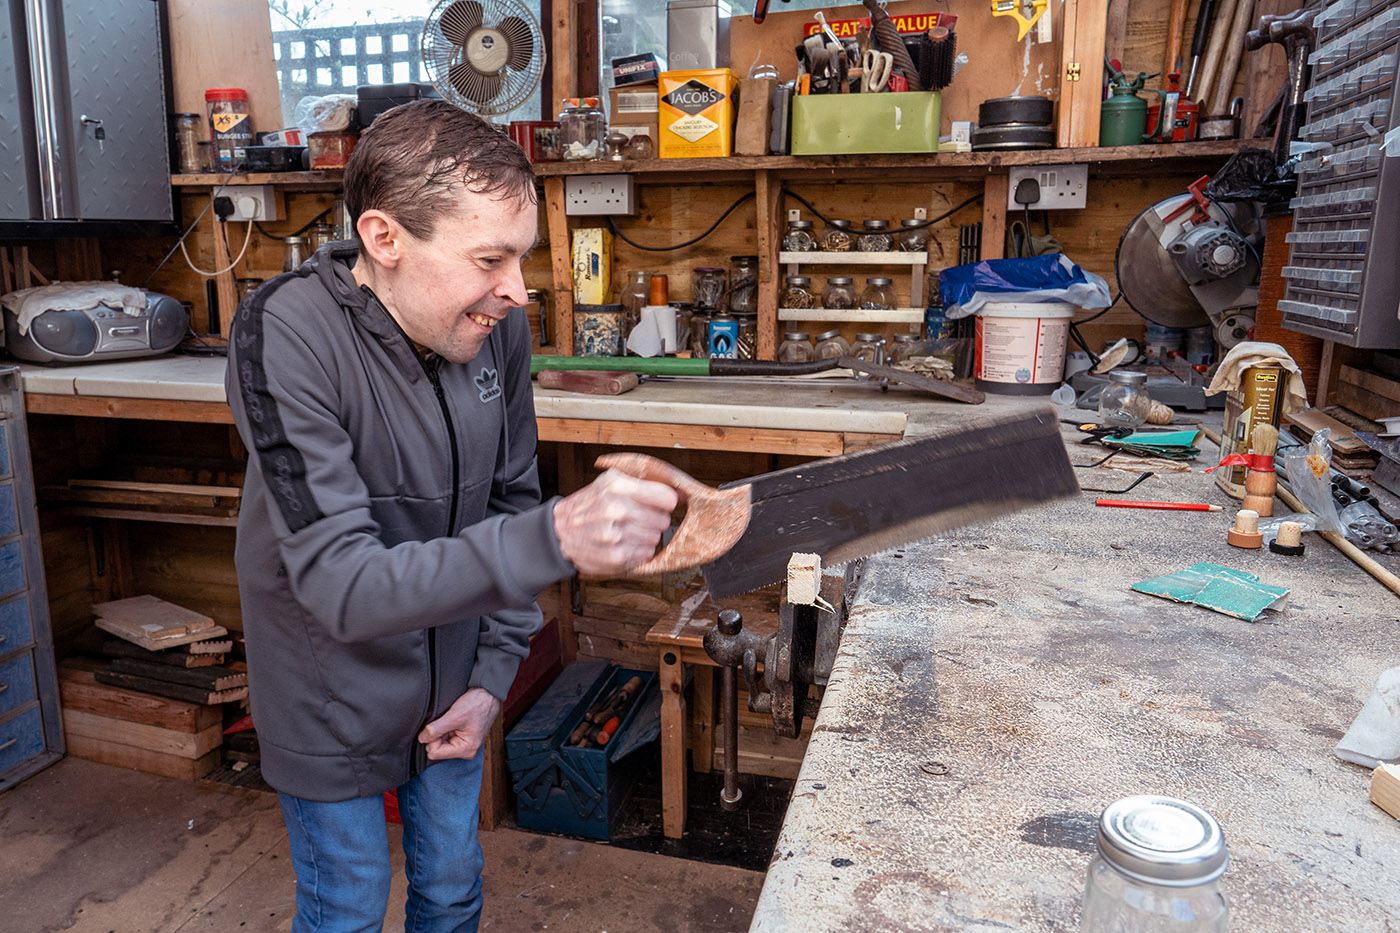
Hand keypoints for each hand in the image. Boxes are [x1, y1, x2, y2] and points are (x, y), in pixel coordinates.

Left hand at [418, 687, 501, 760]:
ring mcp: (464, 745)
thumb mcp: (454, 716)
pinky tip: (454, 721)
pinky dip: (445, 729)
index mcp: (466, 750)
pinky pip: (445, 738)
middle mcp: (466, 751)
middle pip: (437, 749)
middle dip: (438, 735)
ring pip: (440, 743)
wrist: (488, 694)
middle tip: (449, 722)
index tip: (442, 726)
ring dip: (442, 731)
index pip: (435, 753)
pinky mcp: (462, 739)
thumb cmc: (478, 704)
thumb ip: (435, 729)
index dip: (433, 738)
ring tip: (453, 720)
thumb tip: (422, 738)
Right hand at [553, 468, 678, 575]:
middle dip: (654, 519)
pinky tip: (623, 543)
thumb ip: (646, 484)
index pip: (666, 498)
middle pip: (663, 520)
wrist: (560, 531)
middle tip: (636, 518)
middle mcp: (615, 509)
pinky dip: (638, 550)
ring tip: (627, 530)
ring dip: (645, 535)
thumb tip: (681, 494)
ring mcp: (615, 535)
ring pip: (656, 538)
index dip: (665, 502)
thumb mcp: (612, 482)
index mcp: (617, 486)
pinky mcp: (616, 557)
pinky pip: (646, 554)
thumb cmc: (590, 504)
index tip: (659, 503)